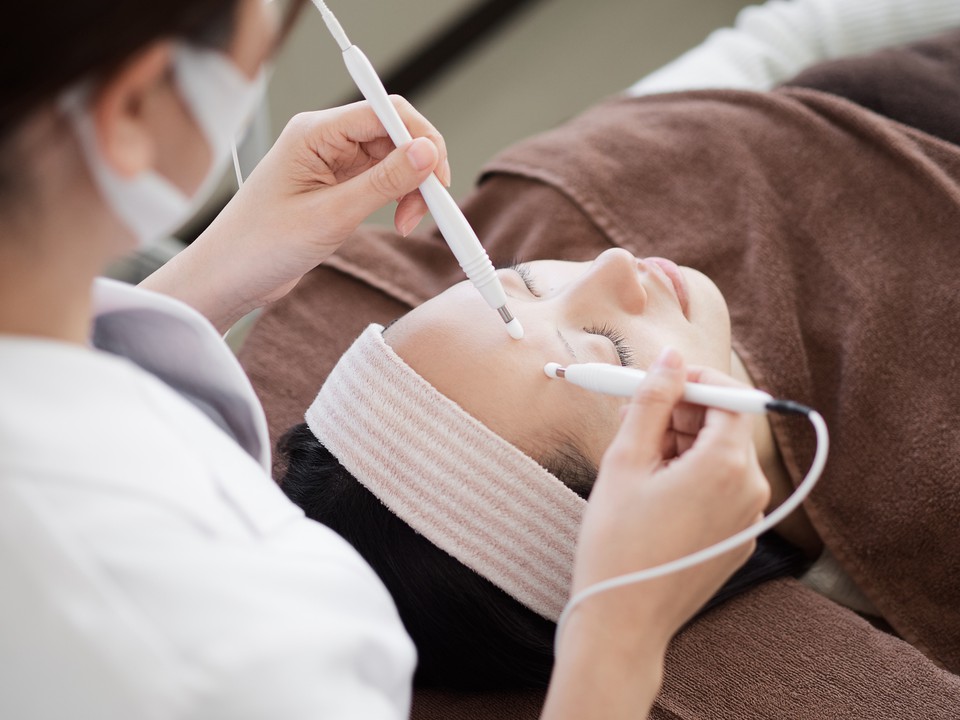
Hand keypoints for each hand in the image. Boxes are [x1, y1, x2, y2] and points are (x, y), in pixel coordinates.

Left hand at [143, 97, 447, 330]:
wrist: (230, 278)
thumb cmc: (260, 246)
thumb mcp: (331, 216)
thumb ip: (383, 183)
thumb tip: (426, 153)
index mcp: (314, 132)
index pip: (385, 112)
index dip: (420, 139)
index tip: (437, 176)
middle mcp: (324, 140)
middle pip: (394, 133)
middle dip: (419, 167)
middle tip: (428, 206)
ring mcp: (331, 163)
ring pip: (393, 159)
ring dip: (410, 188)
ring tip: (407, 222)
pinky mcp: (337, 186)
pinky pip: (381, 180)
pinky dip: (398, 198)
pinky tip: (398, 220)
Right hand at [567, 347, 770, 650]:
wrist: (623, 622)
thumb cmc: (617, 543)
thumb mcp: (625, 460)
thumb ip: (652, 401)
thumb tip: (671, 358)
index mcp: (726, 465)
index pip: (728, 396)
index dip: (693, 381)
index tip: (658, 379)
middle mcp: (750, 489)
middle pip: (725, 425)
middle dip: (682, 413)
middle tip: (634, 417)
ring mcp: (748, 518)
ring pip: (721, 457)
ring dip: (682, 444)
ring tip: (635, 457)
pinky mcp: (738, 540)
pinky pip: (722, 489)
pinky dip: (691, 476)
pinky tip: (651, 489)